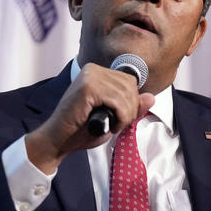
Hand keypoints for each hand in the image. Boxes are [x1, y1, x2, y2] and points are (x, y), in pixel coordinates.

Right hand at [25, 63, 154, 173]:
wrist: (59, 140)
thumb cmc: (81, 129)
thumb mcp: (113, 117)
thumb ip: (131, 106)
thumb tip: (151, 97)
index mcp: (97, 72)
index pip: (129, 81)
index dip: (132, 103)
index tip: (122, 118)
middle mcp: (93, 69)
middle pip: (130, 86)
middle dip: (130, 110)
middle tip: (118, 125)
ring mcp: (89, 76)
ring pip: (126, 94)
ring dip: (125, 116)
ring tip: (112, 126)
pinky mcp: (87, 87)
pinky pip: (118, 101)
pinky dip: (120, 117)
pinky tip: (110, 126)